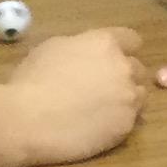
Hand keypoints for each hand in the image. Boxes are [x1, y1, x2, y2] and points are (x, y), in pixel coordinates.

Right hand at [5, 28, 146, 165]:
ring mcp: (128, 99)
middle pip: (137, 68)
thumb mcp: (53, 47)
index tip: (110, 60)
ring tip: (102, 110)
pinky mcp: (126, 127)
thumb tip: (87, 55)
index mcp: (105, 43)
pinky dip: (117, 122)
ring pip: (139, 96)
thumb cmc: (32, 80)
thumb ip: (80, 46)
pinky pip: (130, 121)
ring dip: (125, 99)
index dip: (121, 49)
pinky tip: (97, 127)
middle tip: (102, 87)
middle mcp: (124, 68)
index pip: (131, 39)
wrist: (28, 120)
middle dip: (123, 75)